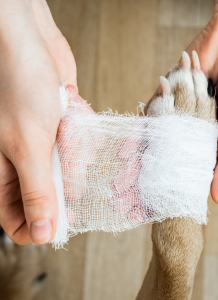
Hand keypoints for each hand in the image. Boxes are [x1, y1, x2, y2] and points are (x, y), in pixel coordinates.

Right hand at [0, 0, 76, 243]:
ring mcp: (46, 144)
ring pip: (74, 166)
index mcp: (5, 173)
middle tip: (62, 144)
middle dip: (68, 168)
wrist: (29, 44)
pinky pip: (82, 142)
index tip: (70, 216)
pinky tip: (70, 106)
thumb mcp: (27, 146)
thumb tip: (42, 234)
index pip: (19, 219)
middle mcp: (25, 161)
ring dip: (76, 143)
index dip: (44, 224)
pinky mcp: (63, 129)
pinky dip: (81, 126)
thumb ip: (36, 192)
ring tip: (63, 119)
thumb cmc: (17, 88)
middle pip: (57, 191)